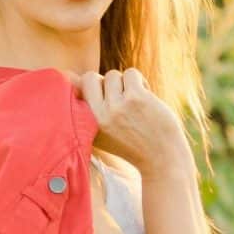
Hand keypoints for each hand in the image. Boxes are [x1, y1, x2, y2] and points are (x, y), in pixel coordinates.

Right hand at [63, 68, 187, 175]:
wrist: (162, 160)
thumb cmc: (133, 144)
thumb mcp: (102, 133)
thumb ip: (87, 109)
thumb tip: (70, 75)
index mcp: (86, 125)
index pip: (72, 90)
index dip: (84, 86)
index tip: (100, 96)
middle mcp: (98, 116)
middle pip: (90, 78)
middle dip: (105, 83)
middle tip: (119, 98)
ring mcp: (117, 107)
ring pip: (113, 75)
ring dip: (126, 84)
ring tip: (135, 101)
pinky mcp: (136, 98)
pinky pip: (132, 73)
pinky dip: (140, 82)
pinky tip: (146, 98)